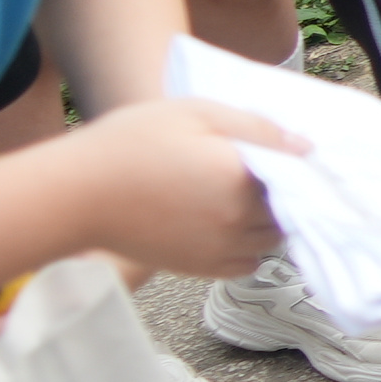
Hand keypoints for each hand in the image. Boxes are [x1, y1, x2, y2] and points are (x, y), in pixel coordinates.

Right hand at [66, 97, 297, 278]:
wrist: (76, 194)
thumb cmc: (130, 143)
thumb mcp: (196, 113)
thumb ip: (256, 128)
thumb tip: (305, 146)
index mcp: (242, 178)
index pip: (297, 177)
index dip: (294, 164)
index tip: (282, 154)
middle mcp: (238, 220)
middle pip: (289, 211)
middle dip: (285, 193)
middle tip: (259, 173)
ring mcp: (219, 249)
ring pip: (271, 240)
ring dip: (269, 221)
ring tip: (241, 197)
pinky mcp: (198, 268)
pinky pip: (246, 264)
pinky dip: (248, 248)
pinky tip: (228, 225)